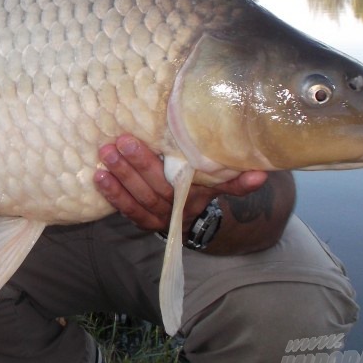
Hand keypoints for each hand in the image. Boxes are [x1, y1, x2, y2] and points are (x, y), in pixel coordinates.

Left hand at [94, 134, 268, 233]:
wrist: (187, 218)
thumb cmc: (197, 188)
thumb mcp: (216, 182)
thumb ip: (235, 178)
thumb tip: (263, 173)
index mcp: (199, 194)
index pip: (210, 186)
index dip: (223, 180)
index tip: (220, 165)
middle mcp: (180, 208)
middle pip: (160, 188)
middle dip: (141, 164)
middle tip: (124, 141)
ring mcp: (159, 217)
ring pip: (140, 198)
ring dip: (122, 176)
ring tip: (107, 154)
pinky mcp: (142, 221)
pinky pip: (127, 210)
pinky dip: (113, 194)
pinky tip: (99, 177)